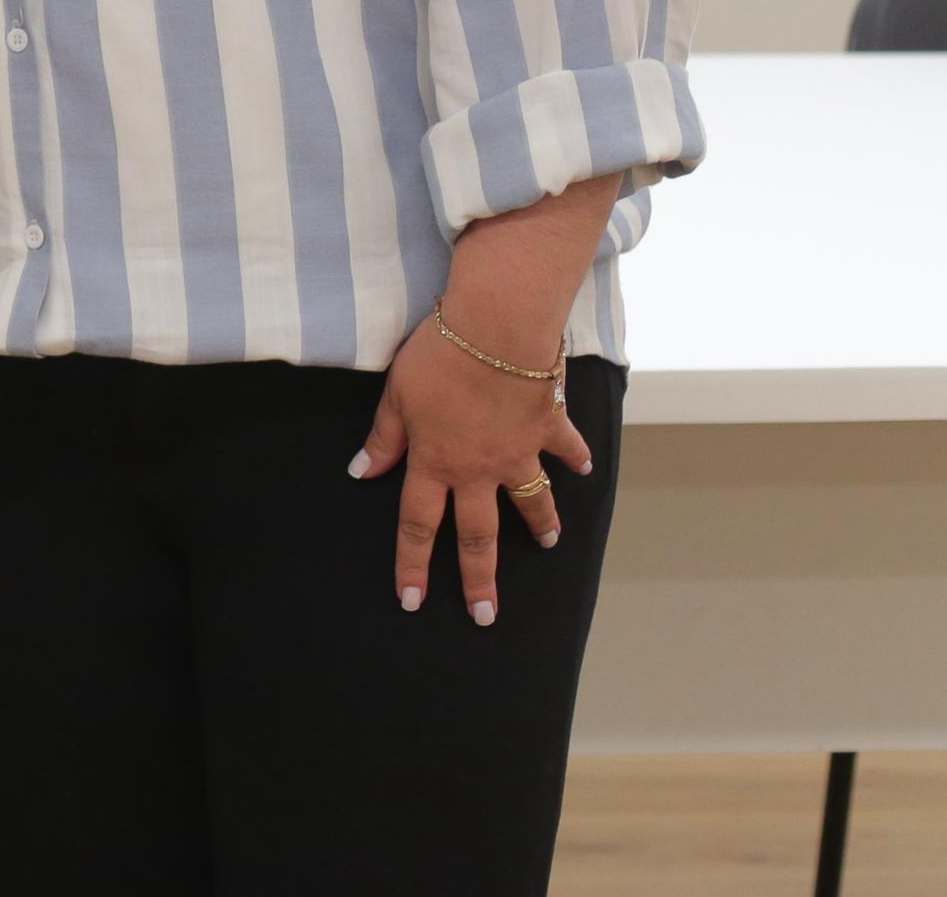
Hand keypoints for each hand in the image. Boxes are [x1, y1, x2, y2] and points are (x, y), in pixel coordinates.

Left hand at [352, 312, 593, 627]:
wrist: (495, 331)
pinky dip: (575, 457)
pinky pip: (565, 448)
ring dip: (541, 524)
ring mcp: (518, 452)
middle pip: (477, 535)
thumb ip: (383, 438)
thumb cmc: (437, 358)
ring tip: (549, 543)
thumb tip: (362, 471)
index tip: (412, 601)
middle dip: (480, 579)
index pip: (417, 525)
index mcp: (435, 463)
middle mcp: (478, 469)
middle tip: (486, 616)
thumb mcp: (396, 397)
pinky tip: (584, 468)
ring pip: (531, 501)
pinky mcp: (547, 426)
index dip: (412, 565)